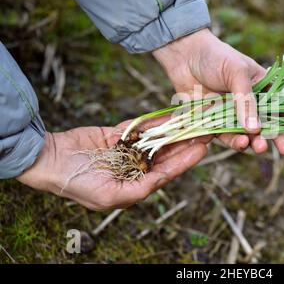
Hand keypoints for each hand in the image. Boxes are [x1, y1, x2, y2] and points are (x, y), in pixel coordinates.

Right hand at [17, 119, 208, 210]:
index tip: (203, 149)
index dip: (186, 160)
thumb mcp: (110, 196)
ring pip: (156, 139)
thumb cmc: (77, 184)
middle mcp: (134, 168)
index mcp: (135, 185)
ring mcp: (126, 151)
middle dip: (185, 143)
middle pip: (166, 154)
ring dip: (173, 131)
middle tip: (204, 131)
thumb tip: (161, 182)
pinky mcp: (117, 135)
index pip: (167, 172)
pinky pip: (139, 127)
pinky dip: (154, 122)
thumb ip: (139, 189)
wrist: (50, 160)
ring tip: (192, 120)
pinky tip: (170, 115)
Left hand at [153, 28, 283, 153]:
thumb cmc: (216, 56)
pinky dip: (233, 141)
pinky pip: (225, 136)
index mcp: (263, 89)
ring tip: (260, 147)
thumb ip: (246, 100)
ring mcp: (233, 115)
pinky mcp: (215, 123)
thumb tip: (255, 128)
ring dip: (256, 143)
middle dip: (279, 139)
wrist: (184, 55)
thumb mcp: (237, 72)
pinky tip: (240, 142)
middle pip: (269, 126)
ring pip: (249, 135)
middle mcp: (250, 105)